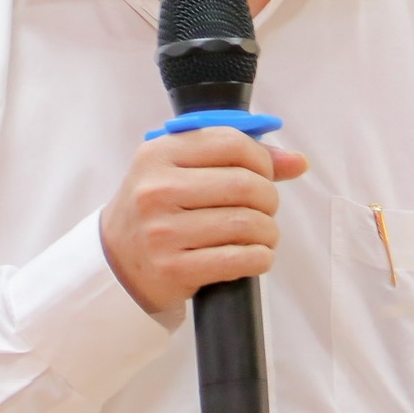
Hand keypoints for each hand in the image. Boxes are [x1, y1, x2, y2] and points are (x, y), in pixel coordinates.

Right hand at [100, 127, 307, 313]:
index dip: (262, 159)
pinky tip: (255, 255)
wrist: (116, 263)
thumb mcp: (180, 172)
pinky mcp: (173, 269)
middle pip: (244, 184)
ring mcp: (162, 232)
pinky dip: (260, 257)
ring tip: (262, 234)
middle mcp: (157, 190)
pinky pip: (239, 259)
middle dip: (269, 198)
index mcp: (158, 154)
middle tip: (265, 209)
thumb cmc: (157, 211)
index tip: (264, 174)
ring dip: (268, 231)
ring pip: (246, 223)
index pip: (231, 143)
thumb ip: (238, 159)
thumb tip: (297, 161)